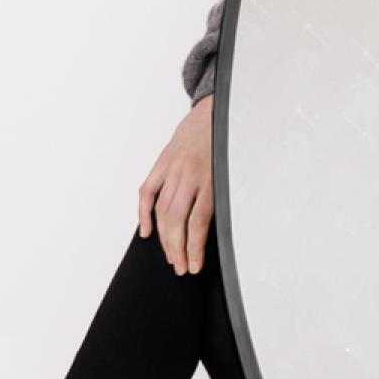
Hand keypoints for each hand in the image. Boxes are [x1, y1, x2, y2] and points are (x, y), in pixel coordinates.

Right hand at [139, 95, 214, 276]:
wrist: (215, 110)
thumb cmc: (229, 143)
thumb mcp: (234, 169)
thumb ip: (223, 195)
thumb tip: (217, 227)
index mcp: (212, 179)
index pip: (198, 222)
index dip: (194, 247)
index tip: (193, 266)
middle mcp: (190, 175)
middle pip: (177, 221)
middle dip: (177, 249)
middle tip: (180, 267)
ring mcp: (173, 169)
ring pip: (162, 210)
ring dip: (164, 238)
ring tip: (170, 256)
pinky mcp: (162, 162)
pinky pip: (147, 191)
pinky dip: (144, 213)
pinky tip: (148, 232)